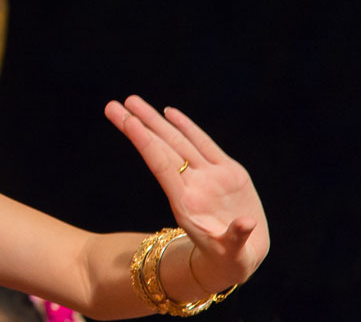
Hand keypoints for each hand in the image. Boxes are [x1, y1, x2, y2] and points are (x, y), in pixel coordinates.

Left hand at [105, 95, 269, 291]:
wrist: (241, 257)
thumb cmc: (230, 259)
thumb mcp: (231, 253)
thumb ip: (235, 237)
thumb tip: (246, 224)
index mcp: (187, 202)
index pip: (161, 165)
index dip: (145, 142)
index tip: (126, 122)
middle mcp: (194, 184)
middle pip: (162, 147)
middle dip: (139, 124)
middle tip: (114, 104)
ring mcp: (209, 177)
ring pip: (178, 141)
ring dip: (155, 120)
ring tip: (132, 101)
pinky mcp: (227, 172)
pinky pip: (204, 144)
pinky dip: (187, 127)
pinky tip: (169, 112)